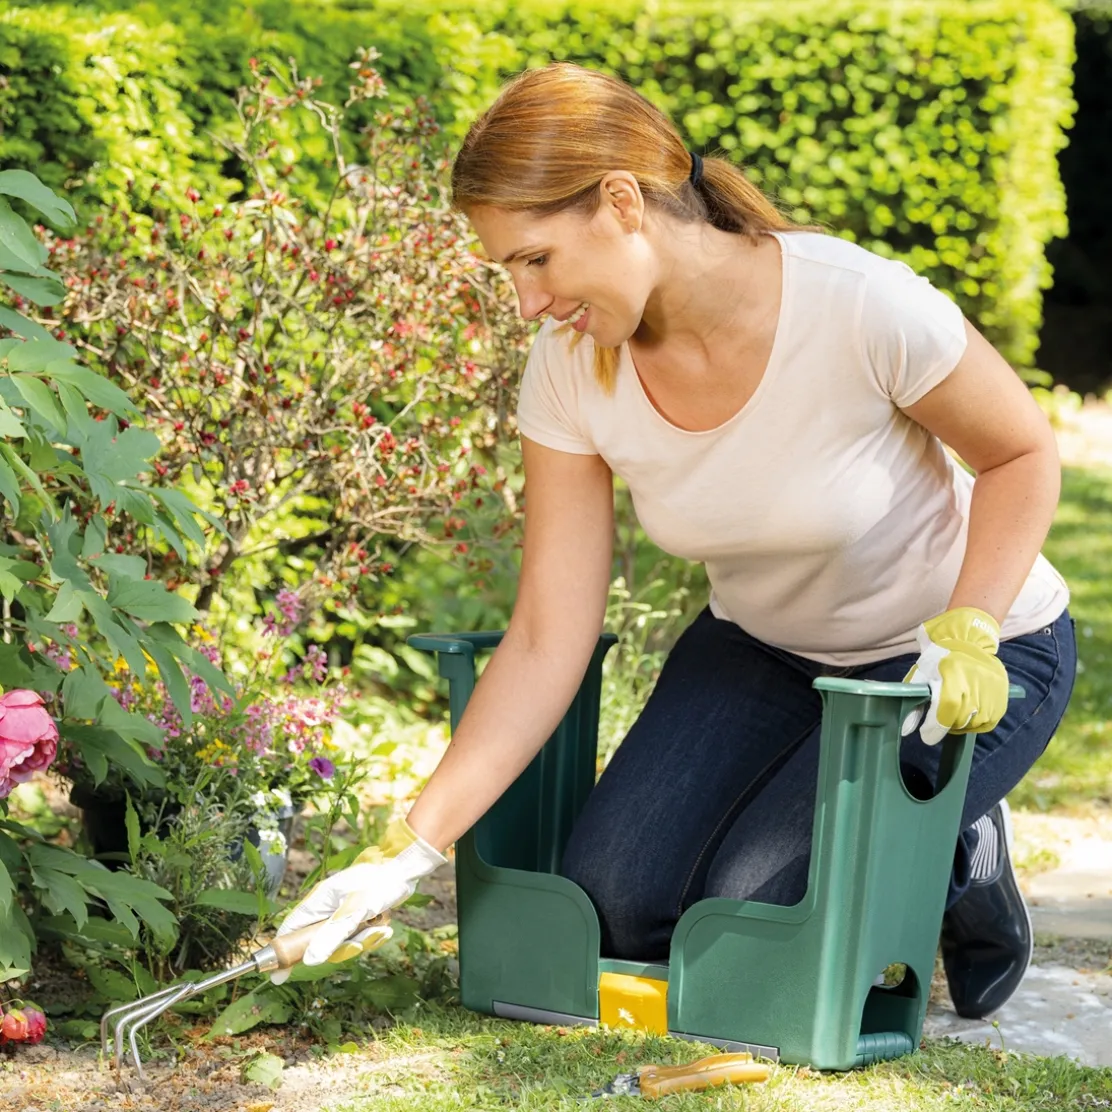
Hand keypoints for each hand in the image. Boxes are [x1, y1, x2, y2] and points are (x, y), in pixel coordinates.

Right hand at [270, 817, 446, 984]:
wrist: (403, 871)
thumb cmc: (377, 884)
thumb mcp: (355, 912)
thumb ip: (332, 936)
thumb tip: (309, 961)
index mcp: (317, 901)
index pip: (291, 929)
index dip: (283, 952)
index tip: (278, 976)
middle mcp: (325, 908)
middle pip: (318, 943)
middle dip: (342, 948)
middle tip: (360, 943)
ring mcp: (340, 913)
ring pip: (341, 942)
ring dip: (362, 940)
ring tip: (379, 928)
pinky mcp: (355, 917)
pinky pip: (356, 937)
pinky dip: (370, 935)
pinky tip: (384, 926)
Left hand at [901, 606, 1008, 745]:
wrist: (968, 643)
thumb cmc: (938, 660)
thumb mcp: (921, 675)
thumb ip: (915, 702)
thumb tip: (907, 729)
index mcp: (952, 671)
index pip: (948, 705)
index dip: (936, 725)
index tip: (926, 735)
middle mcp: (976, 680)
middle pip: (961, 717)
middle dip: (945, 725)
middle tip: (938, 721)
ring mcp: (993, 689)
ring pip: (975, 723)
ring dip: (960, 725)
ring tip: (952, 715)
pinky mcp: (1002, 697)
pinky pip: (988, 723)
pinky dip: (975, 725)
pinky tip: (967, 717)